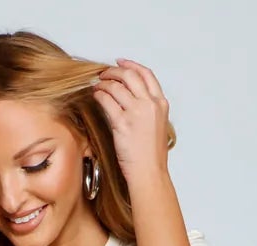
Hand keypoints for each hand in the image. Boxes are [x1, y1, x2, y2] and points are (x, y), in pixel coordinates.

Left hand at [93, 57, 170, 181]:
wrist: (150, 173)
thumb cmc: (152, 156)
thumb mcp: (158, 127)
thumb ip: (149, 110)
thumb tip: (132, 98)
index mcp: (160, 104)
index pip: (146, 74)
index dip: (131, 65)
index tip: (120, 62)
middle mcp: (150, 104)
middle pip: (130, 75)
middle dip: (114, 71)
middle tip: (103, 73)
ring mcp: (136, 112)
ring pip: (116, 85)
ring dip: (103, 82)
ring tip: (97, 86)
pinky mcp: (122, 123)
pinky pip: (106, 100)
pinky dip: (99, 94)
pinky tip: (96, 95)